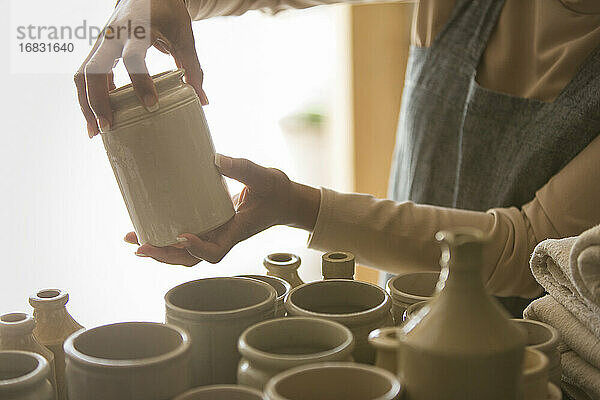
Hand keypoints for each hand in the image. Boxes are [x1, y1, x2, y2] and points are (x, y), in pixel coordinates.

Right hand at [74, 0, 207, 137]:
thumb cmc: (167, 12)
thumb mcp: (184, 36)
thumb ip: (192, 67)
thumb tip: (202, 101)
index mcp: (138, 29)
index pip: (133, 58)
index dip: (141, 82)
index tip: (152, 105)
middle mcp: (113, 35)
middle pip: (94, 69)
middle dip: (98, 100)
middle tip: (109, 127)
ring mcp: (101, 42)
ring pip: (82, 74)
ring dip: (86, 103)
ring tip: (96, 132)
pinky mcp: (98, 50)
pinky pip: (85, 75)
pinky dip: (88, 97)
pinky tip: (97, 119)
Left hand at [125, 155, 320, 265]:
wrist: (285, 201)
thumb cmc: (277, 192)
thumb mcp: (264, 177)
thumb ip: (242, 168)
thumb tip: (216, 158)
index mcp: (237, 231)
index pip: (215, 251)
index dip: (197, 249)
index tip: (182, 236)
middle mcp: (223, 236)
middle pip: (190, 259)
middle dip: (164, 255)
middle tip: (140, 245)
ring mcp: (216, 233)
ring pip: (185, 253)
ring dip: (160, 250)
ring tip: (135, 240)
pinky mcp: (212, 225)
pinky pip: (187, 238)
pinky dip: (167, 238)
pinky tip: (149, 227)